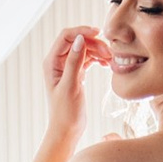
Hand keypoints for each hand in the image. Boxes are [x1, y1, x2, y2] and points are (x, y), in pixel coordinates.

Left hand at [43, 25, 103, 145]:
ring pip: (84, 49)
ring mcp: (67, 67)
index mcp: (51, 62)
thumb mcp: (71, 86)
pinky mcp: (76, 74)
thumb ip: (74, 62)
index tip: (99, 33)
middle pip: (77, 41)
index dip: (82, 31)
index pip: (66, 36)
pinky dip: (98, 59)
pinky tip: (107, 64)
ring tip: (110, 59)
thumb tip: (80, 39)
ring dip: (98, 51)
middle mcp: (58, 62)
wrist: (67, 130)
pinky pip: (88, 59)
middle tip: (109, 53)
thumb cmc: (65, 112)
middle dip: (93, 43)